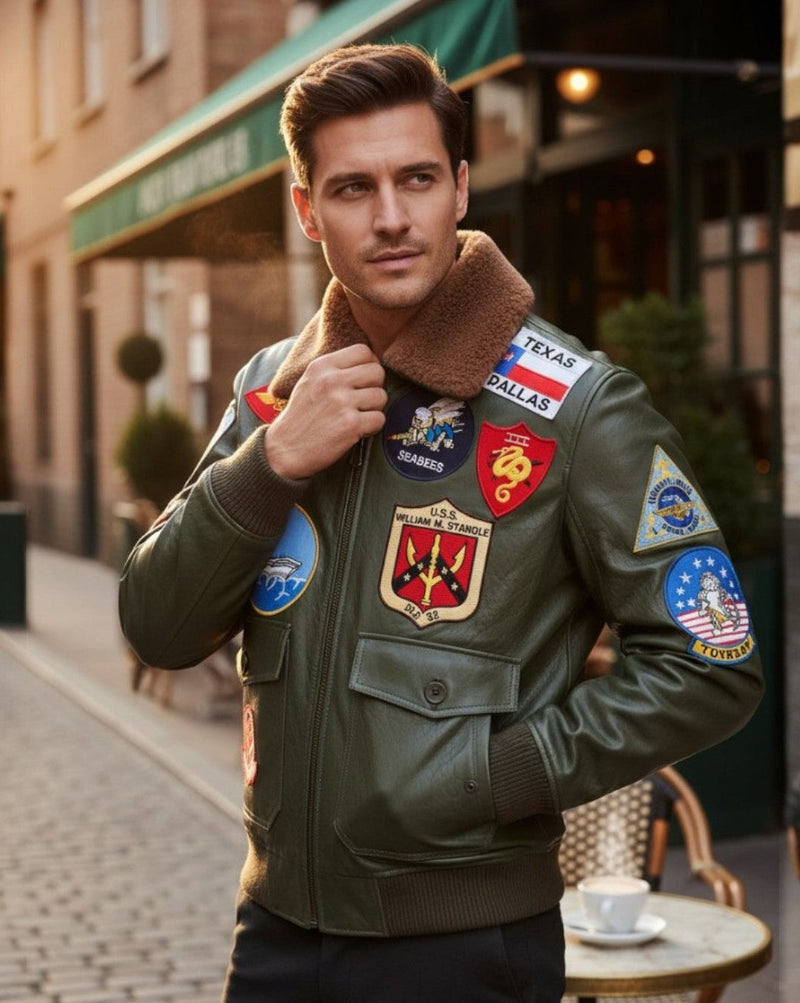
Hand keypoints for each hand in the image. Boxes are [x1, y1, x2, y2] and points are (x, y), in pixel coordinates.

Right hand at [265, 344, 386, 478]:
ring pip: (381, 396)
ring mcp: (342, 402)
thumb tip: (370, 361)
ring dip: (374, 409)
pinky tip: (357, 429)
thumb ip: (334, 369)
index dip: (370, 364)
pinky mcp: (350, 424)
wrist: (285, 449)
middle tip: (362, 400)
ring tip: (356, 416)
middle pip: (377, 371)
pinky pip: (379, 419)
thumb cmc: (301, 416)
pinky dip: (372, 427)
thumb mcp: (309, 381)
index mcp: (321, 366)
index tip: (364, 379)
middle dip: (375, 387)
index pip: (363, 351)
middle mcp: (331, 381)